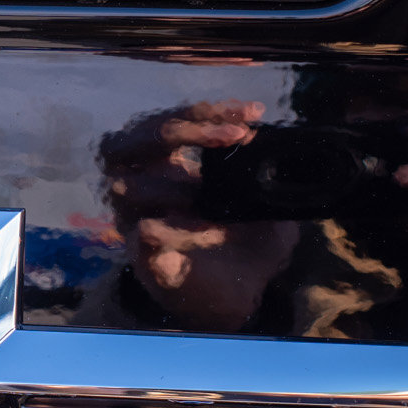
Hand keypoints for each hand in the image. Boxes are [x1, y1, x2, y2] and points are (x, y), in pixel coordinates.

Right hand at [99, 102, 300, 331]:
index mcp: (164, 164)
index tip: (253, 114)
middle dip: (181, 129)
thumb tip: (283, 140)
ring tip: (208, 191)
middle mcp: (140, 186)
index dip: (207, 111)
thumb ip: (262, 165)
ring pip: (124, 186)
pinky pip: (143, 237)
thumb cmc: (245, 238)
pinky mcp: (145, 259)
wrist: (241, 296)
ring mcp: (135, 223)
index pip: (170, 120)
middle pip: (130, 140)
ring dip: (173, 185)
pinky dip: (172, 230)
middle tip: (233, 135)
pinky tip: (203, 229)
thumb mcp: (260, 195)